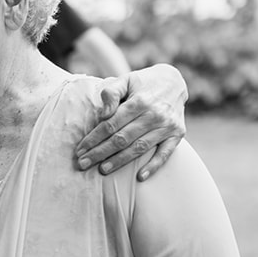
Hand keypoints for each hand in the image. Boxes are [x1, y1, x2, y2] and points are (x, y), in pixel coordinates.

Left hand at [73, 63, 187, 180]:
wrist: (175, 81)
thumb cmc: (143, 83)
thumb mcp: (126, 80)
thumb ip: (111, 93)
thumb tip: (103, 114)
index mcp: (139, 101)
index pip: (111, 124)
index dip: (94, 138)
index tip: (80, 149)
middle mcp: (154, 115)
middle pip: (122, 138)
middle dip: (100, 152)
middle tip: (83, 164)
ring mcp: (167, 126)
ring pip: (139, 148)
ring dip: (120, 161)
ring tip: (102, 170)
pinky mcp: (177, 134)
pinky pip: (165, 153)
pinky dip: (154, 166)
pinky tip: (140, 177)